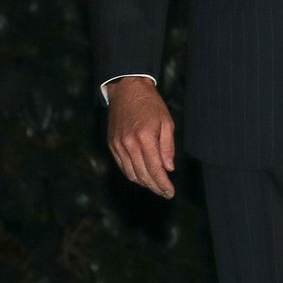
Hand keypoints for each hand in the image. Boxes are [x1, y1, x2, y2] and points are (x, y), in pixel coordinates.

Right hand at [107, 77, 175, 197]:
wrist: (127, 89)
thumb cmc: (151, 104)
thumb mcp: (166, 122)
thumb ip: (167, 147)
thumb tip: (168, 168)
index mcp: (145, 138)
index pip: (155, 169)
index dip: (163, 184)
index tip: (170, 193)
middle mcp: (129, 144)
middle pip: (143, 175)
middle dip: (155, 187)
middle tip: (165, 193)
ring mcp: (118, 145)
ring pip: (131, 174)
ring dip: (144, 183)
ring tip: (156, 186)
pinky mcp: (112, 144)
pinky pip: (122, 166)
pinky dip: (132, 175)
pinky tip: (142, 176)